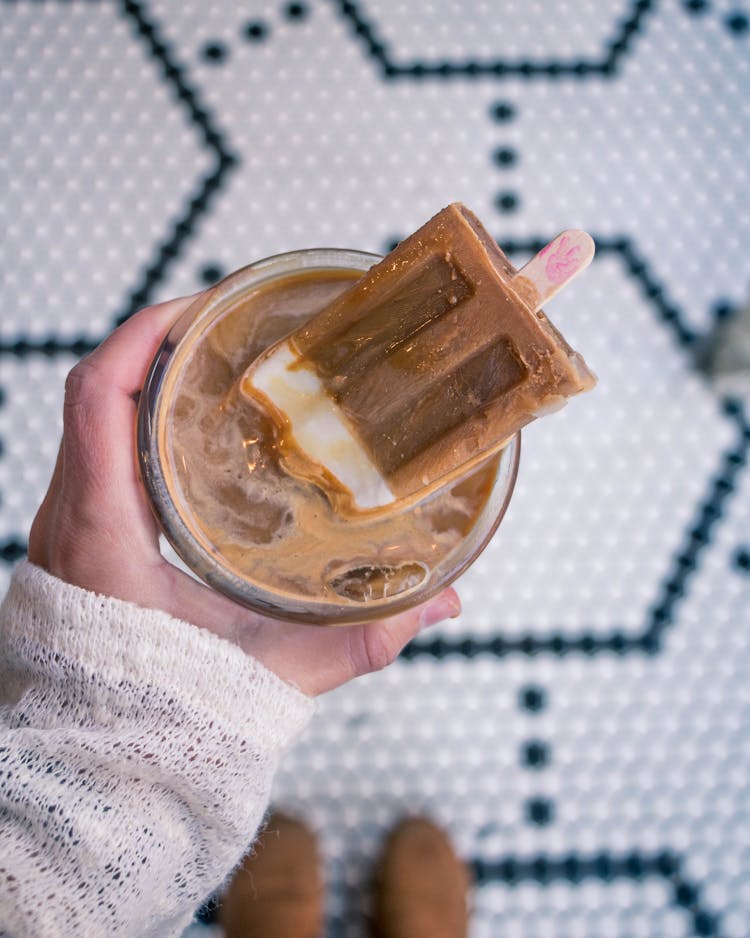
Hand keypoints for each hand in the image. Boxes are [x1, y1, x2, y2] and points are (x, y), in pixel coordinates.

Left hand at [28, 297, 460, 695]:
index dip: (140, 337)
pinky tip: (193, 420)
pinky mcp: (82, 535)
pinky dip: (138, 414)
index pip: (97, 401)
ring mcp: (70, 523)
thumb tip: (442, 604)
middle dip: (157, 341)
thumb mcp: (270, 673)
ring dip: (146, 374)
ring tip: (215, 355)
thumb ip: (358, 642)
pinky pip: (97, 447)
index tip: (199, 307)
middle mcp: (73, 516)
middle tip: (228, 320)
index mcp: (104, 532)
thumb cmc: (171, 720)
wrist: (106, 768)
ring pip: (93, 417)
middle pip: (95, 390)